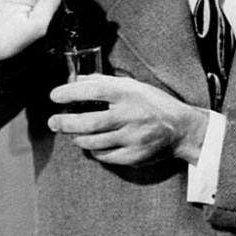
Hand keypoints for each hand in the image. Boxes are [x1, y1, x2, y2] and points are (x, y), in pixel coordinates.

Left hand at [48, 75, 209, 166]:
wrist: (181, 129)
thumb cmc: (154, 104)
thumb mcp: (135, 86)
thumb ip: (107, 83)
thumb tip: (77, 80)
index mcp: (130, 94)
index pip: (94, 90)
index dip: (70, 93)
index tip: (54, 96)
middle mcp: (130, 116)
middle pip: (88, 122)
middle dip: (65, 122)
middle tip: (53, 122)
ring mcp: (132, 138)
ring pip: (92, 142)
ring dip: (76, 137)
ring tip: (71, 132)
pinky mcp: (134, 156)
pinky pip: (104, 156)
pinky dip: (93, 150)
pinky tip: (92, 144)